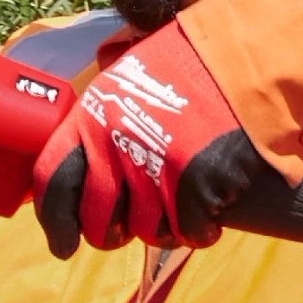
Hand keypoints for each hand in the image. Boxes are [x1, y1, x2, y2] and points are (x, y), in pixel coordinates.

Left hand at [27, 18, 274, 252]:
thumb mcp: (128, 78)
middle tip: (122, 232)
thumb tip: (84, 163)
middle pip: (97, 219)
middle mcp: (116, 144)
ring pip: (145, 230)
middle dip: (109, 234)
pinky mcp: (196, 184)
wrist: (249, 57)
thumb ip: (102, 121)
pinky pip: (189, 231)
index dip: (56, 222)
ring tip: (176, 211)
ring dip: (160, 230)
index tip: (63, 245)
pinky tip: (208, 213)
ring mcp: (156, 166)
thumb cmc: (192, 65)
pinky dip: (200, 230)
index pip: (53, 182)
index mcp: (92, 116)